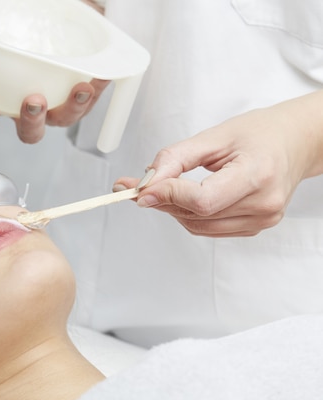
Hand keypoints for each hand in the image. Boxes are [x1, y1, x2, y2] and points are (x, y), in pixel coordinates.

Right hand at [0, 19, 109, 143]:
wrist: (64, 17)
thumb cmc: (27, 29)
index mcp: (4, 96)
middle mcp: (31, 106)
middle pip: (28, 131)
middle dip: (30, 122)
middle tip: (33, 100)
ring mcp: (58, 103)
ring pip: (63, 120)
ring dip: (71, 109)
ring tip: (79, 89)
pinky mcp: (84, 94)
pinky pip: (92, 99)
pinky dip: (97, 90)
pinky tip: (100, 75)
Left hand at [114, 90, 322, 236]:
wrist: (293, 142)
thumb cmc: (260, 133)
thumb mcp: (214, 136)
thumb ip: (175, 159)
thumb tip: (146, 183)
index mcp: (258, 173)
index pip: (203, 200)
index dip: (169, 195)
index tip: (143, 188)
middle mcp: (264, 203)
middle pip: (197, 215)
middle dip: (163, 200)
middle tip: (142, 185)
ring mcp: (262, 220)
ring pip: (198, 227)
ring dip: (174, 209)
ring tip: (166, 187)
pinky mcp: (255, 227)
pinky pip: (209, 229)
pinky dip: (190, 215)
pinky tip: (188, 198)